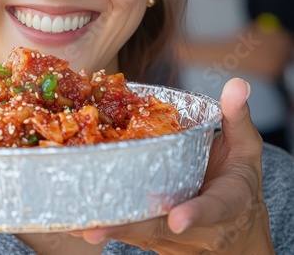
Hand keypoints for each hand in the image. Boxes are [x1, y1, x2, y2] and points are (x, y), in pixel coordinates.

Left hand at [71, 78, 274, 253]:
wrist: (236, 226)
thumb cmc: (238, 179)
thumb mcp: (245, 148)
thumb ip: (237, 117)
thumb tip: (237, 84)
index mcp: (226, 203)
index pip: (212, 209)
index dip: (195, 214)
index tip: (178, 218)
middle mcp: (196, 226)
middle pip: (160, 228)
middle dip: (128, 226)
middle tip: (94, 228)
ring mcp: (172, 236)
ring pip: (138, 233)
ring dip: (109, 228)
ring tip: (76, 224)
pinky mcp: (153, 234)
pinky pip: (129, 229)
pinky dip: (106, 223)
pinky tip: (76, 220)